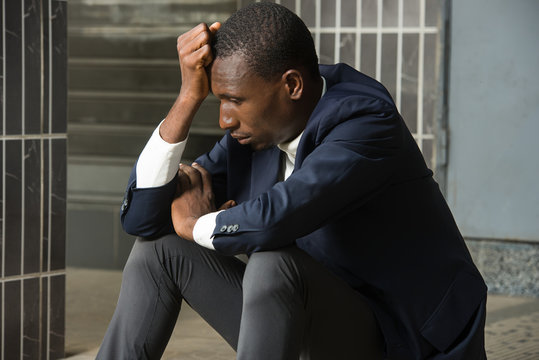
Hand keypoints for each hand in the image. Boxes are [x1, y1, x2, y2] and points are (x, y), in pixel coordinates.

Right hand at [160, 22, 220, 143]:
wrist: (193, 92)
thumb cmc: (202, 72)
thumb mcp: (205, 52)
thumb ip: (210, 37)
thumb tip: (218, 23)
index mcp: (182, 39)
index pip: (203, 26)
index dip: (209, 38)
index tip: (204, 53)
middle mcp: (180, 44)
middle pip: (204, 30)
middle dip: (210, 43)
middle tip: (205, 58)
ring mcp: (183, 51)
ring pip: (207, 39)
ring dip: (210, 51)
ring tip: (204, 62)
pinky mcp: (189, 60)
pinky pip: (208, 50)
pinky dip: (210, 59)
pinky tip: (204, 67)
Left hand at [171, 163, 235, 240]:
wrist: (194, 229)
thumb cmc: (205, 226)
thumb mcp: (219, 215)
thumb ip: (226, 207)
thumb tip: (233, 203)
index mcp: (208, 195)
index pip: (206, 176)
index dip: (200, 169)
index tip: (196, 166)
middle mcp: (198, 192)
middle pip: (194, 173)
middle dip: (189, 167)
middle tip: (185, 166)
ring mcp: (188, 193)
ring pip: (184, 176)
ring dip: (181, 171)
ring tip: (178, 169)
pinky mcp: (178, 198)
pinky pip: (176, 183)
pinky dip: (175, 178)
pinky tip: (173, 177)